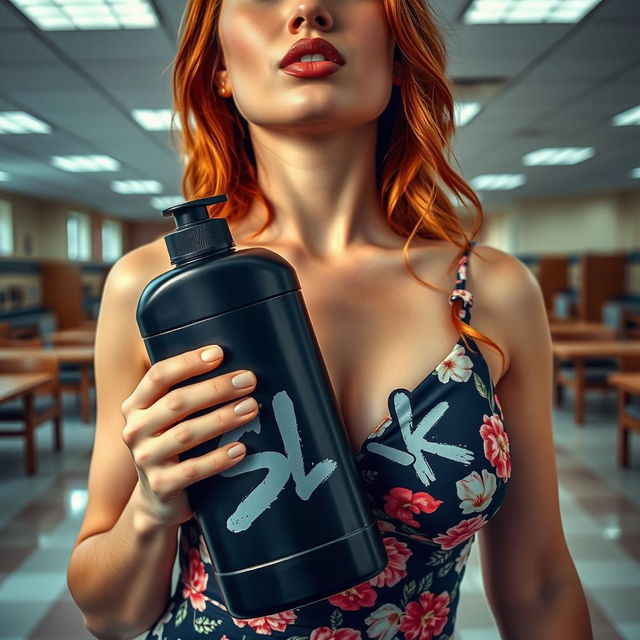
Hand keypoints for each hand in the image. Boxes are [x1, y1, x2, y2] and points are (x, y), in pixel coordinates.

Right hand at [120, 344, 257, 529]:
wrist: (159, 500)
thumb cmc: (174, 446)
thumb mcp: (169, 418)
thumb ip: (185, 394)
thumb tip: (234, 366)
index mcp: (136, 405)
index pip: (159, 375)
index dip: (188, 362)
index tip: (219, 352)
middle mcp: (135, 429)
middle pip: (177, 402)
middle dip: (216, 388)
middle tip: (248, 380)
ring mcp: (145, 459)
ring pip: (187, 434)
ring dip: (222, 418)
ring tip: (251, 408)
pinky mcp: (161, 485)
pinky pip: (193, 470)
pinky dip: (219, 458)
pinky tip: (241, 448)